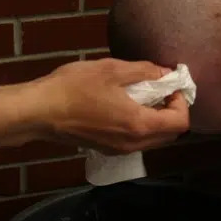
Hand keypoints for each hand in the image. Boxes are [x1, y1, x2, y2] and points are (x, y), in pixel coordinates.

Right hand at [32, 58, 189, 153]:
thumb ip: (144, 71)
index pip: (180, 122)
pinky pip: (135, 141)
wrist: (39, 112)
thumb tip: (165, 73)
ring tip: (141, 96)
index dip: (182, 101)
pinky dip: (140, 126)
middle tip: (159, 90)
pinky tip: (123, 107)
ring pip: (153, 140)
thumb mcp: (111, 70)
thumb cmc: (74, 88)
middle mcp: (133, 144)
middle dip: (172, 111)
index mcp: (139, 125)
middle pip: (170, 135)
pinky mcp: (105, 150)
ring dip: (156, 120)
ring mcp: (119, 150)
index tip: (169, 84)